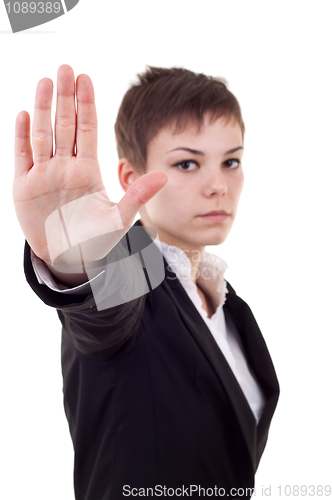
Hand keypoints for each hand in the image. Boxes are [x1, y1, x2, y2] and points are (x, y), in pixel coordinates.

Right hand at [13, 65, 167, 271]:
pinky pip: (23, 156)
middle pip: (64, 125)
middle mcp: (65, 167)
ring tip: (46, 82)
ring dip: (44, 109)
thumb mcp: (119, 218)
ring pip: (43, 135)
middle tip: (65, 67)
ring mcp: (44, 175)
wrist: (70, 259)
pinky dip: (22, 136)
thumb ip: (138, 195)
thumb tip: (165, 175)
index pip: (86, 130)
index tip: (86, 78)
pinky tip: (24, 114)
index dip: (86, 104)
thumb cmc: (96, 240)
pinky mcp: (25, 187)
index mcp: (87, 170)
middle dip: (65, 97)